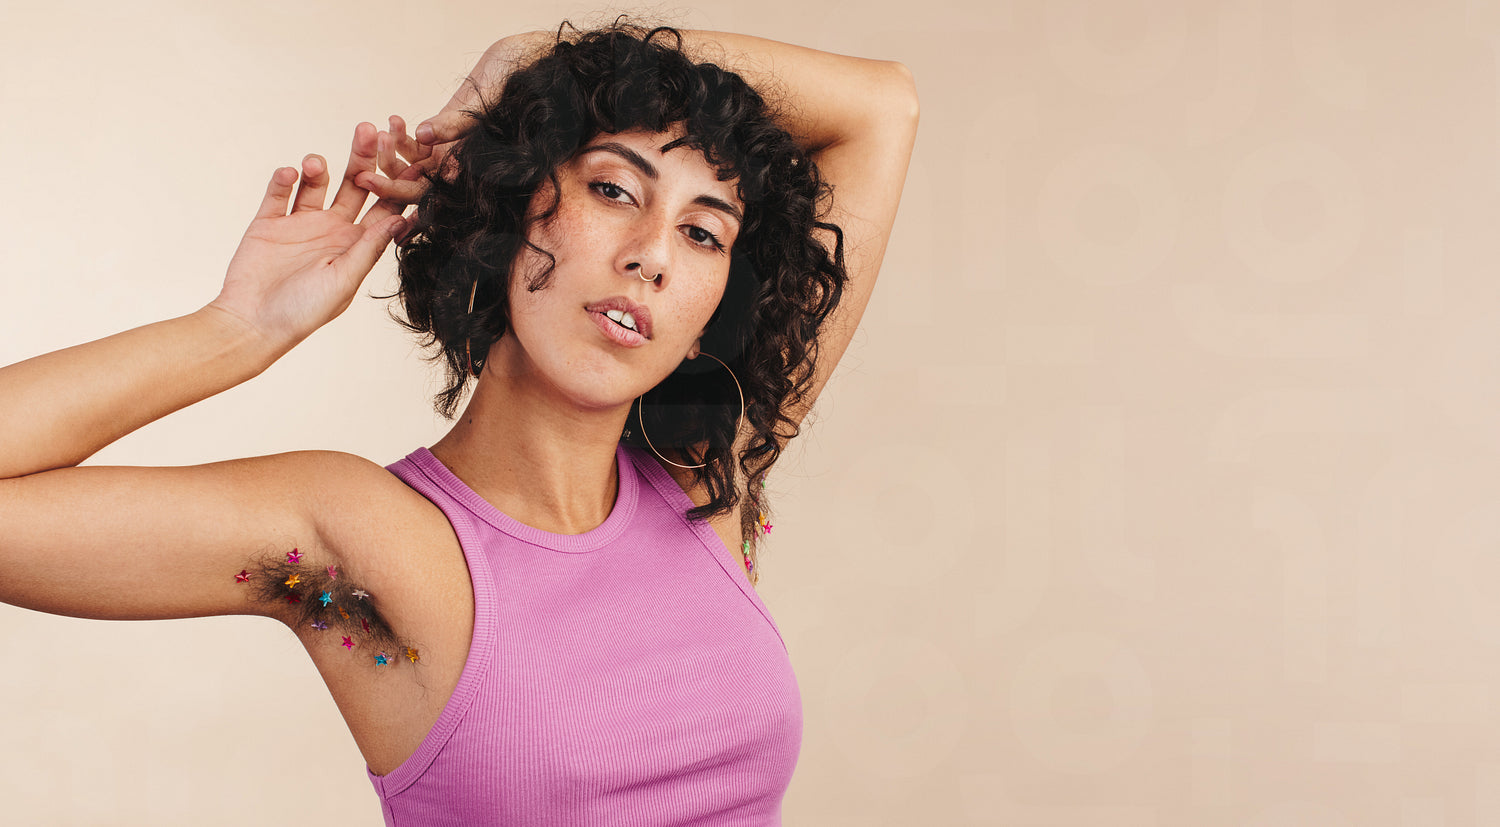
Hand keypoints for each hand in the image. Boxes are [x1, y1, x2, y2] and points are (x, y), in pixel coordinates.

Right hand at [211, 122, 406, 349]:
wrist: (252, 323)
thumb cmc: (304, 311)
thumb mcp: (343, 279)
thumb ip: (369, 248)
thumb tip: (402, 218)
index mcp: (356, 245)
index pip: (383, 207)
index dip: (396, 182)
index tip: (409, 156)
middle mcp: (332, 230)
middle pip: (354, 185)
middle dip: (362, 158)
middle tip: (369, 129)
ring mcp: (300, 223)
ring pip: (316, 182)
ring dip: (319, 167)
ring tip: (315, 162)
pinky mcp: (269, 221)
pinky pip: (279, 191)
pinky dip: (284, 179)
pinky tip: (289, 172)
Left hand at [357, 33, 552, 205]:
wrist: (526, 66)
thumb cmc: (518, 86)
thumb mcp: (486, 104)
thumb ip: (457, 123)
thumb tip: (424, 134)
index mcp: (475, 174)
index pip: (431, 195)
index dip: (398, 193)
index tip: (369, 182)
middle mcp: (461, 170)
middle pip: (416, 186)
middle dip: (386, 179)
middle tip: (358, 173)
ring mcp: (451, 154)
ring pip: (411, 165)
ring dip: (391, 153)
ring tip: (380, 132)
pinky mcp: (445, 135)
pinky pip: (416, 144)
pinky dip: (401, 135)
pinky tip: (392, 119)